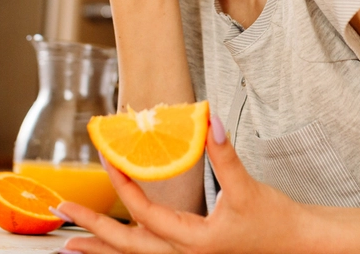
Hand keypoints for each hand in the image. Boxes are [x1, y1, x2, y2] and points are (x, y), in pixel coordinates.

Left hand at [55, 112, 316, 253]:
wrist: (300, 246)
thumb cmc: (276, 221)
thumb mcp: (248, 187)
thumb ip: (224, 154)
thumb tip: (209, 119)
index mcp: (194, 242)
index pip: (145, 213)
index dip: (122, 185)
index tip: (105, 160)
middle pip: (126, 247)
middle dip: (91, 231)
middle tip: (60, 215)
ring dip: (101, 249)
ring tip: (69, 245)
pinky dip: (124, 251)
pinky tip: (111, 246)